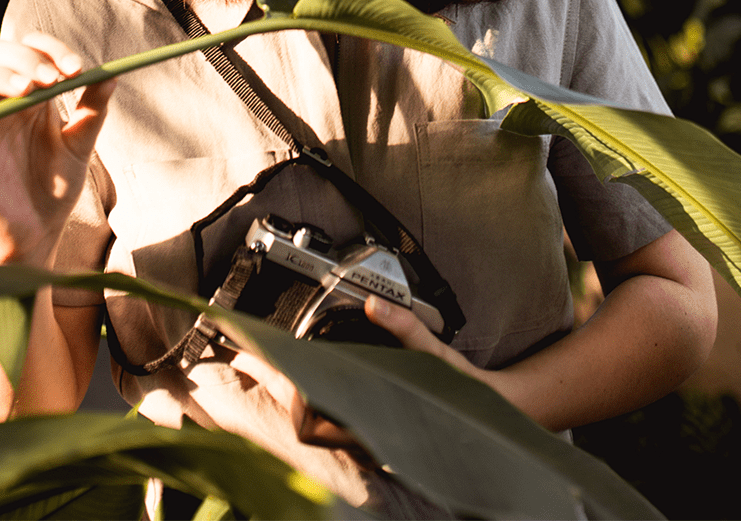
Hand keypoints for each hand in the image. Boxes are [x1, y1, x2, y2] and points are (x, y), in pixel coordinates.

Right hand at [0, 32, 115, 267]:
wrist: (35, 230)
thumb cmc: (56, 185)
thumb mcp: (80, 144)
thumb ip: (92, 109)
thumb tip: (113, 75)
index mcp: (30, 91)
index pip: (31, 48)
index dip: (50, 49)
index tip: (76, 69)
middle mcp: (0, 98)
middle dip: (24, 57)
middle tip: (51, 80)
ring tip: (26, 90)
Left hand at [226, 296, 486, 462]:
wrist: (492, 412)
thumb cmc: (465, 390)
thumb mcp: (437, 356)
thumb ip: (407, 330)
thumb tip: (378, 307)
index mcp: (373, 416)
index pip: (308, 408)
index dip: (279, 379)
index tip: (253, 351)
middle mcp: (364, 432)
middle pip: (300, 417)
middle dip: (272, 382)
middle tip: (248, 349)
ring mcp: (365, 434)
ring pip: (312, 420)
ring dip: (288, 390)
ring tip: (266, 359)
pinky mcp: (369, 428)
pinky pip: (327, 416)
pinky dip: (309, 395)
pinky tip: (303, 374)